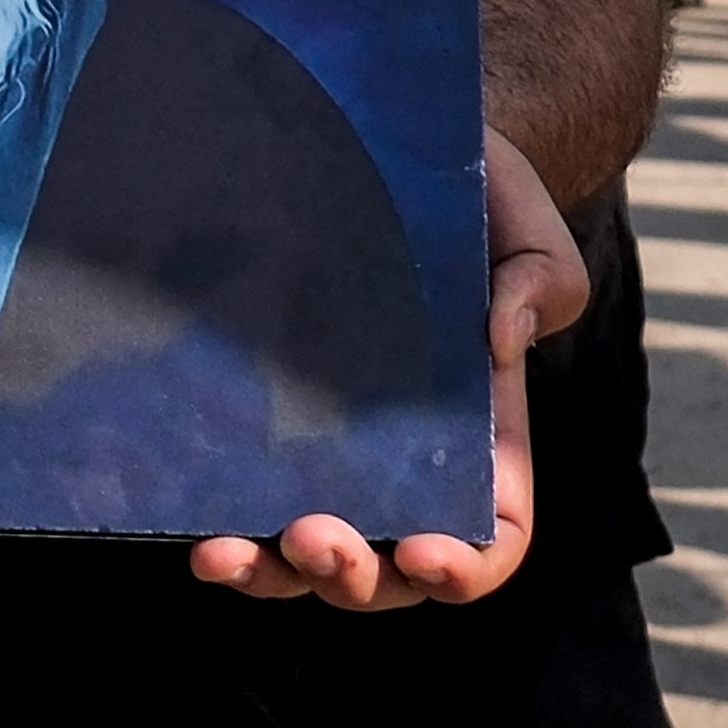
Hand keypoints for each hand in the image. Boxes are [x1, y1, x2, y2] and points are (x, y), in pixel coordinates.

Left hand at [190, 135, 583, 609]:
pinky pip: (250, 500)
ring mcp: (337, 451)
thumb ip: (537, 286)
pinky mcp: (272, 421)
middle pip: (388, 571)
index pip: (491, 536)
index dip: (466, 567)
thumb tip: (498, 339)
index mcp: (488, 443)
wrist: (407, 151)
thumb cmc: (486, 208)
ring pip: (308, 555)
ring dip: (270, 574)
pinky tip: (189, 525)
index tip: (426, 555)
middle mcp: (410, 465)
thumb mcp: (531, 240)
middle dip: (348, 575)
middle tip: (311, 536)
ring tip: (224, 553)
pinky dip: (227, 529)